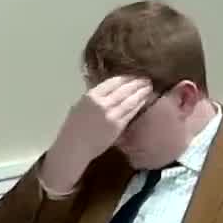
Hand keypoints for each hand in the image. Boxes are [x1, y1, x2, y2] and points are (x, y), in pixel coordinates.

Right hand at [38, 76, 156, 191]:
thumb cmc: (74, 127)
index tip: (133, 76)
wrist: (74, 147)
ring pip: (130, 100)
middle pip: (124, 89)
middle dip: (137, 83)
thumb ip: (94, 97)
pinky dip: (138, 105)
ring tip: (148, 88)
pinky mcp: (117, 126)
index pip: (113, 82)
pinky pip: (130, 113)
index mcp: (91, 96)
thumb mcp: (80, 105)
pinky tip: (143, 101)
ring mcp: (111, 115)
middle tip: (146, 79)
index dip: (126, 78)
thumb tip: (110, 89)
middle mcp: (102, 103)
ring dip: (141, 93)